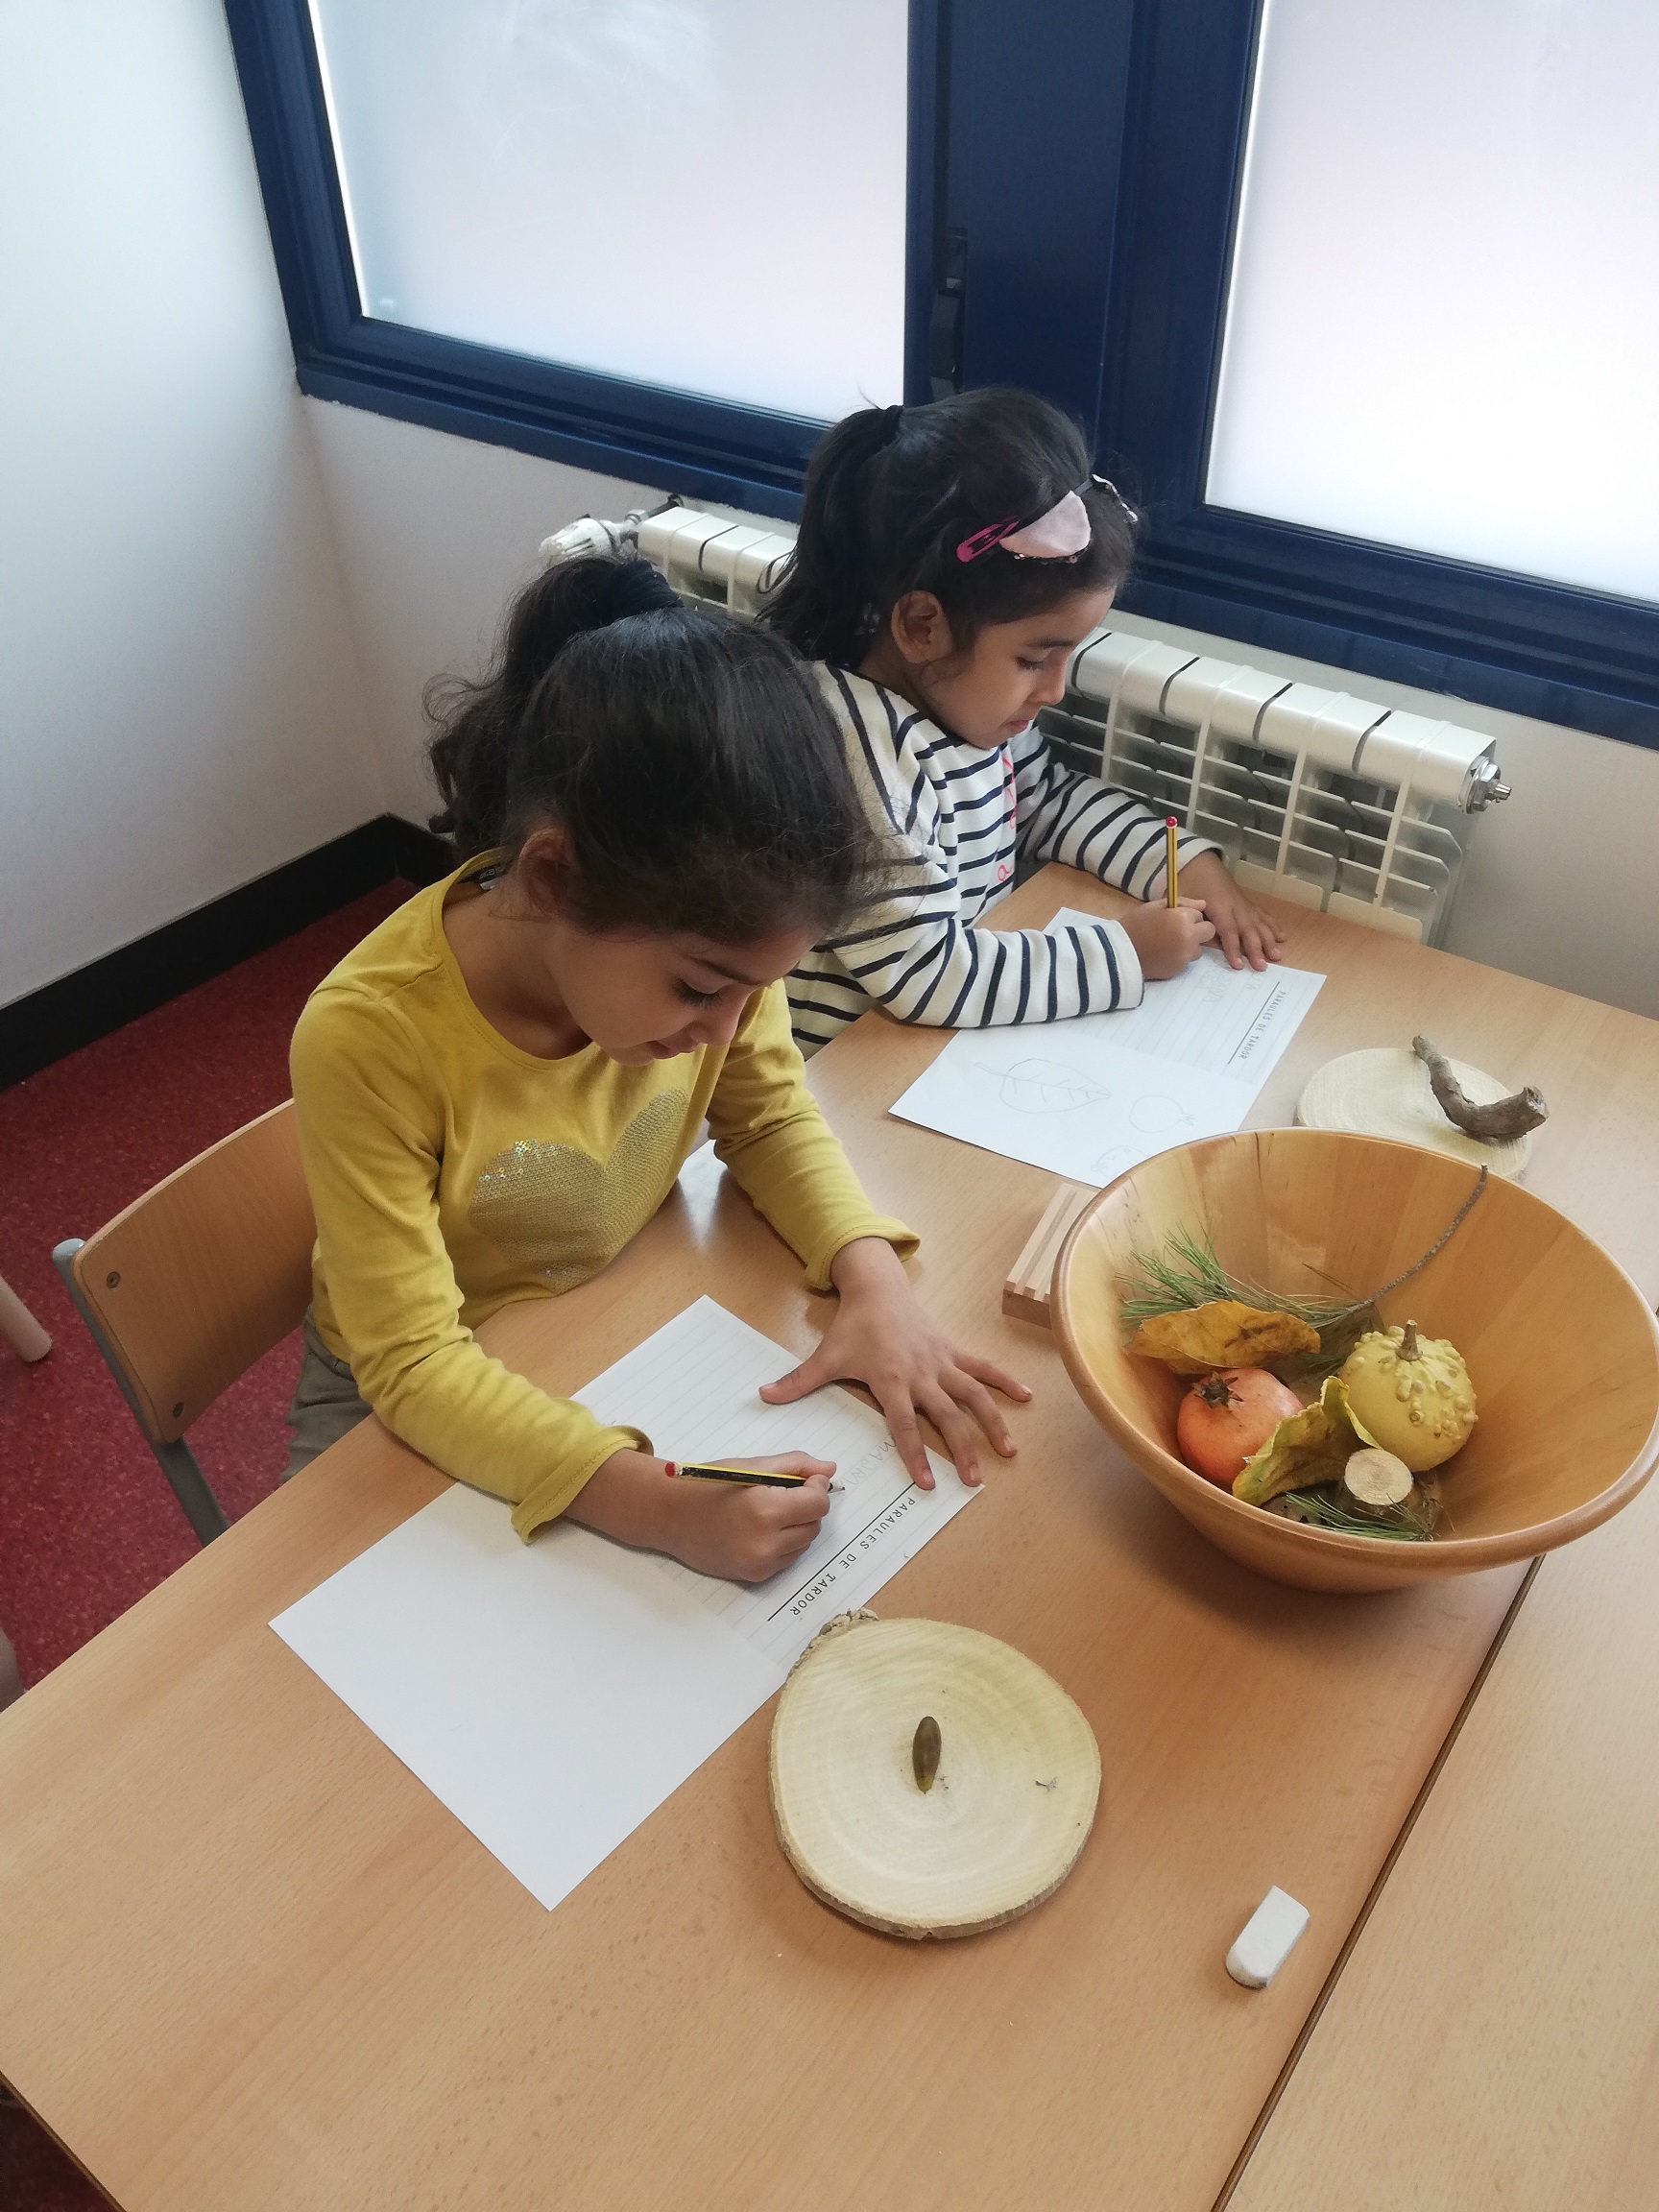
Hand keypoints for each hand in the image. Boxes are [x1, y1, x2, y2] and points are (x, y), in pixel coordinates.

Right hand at [568, 1449, 834, 1582]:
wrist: (668, 1515)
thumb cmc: (707, 1485)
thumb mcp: (750, 1466)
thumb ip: (794, 1465)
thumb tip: (830, 1469)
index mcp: (766, 1509)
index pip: (818, 1503)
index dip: (816, 1486)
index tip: (805, 1478)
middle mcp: (766, 1542)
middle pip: (814, 1525)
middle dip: (807, 1506)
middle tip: (784, 1492)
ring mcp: (760, 1563)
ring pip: (804, 1544)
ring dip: (797, 1525)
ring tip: (770, 1510)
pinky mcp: (754, 1576)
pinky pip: (787, 1559)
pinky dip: (783, 1543)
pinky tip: (761, 1528)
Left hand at [759, 1237, 1029, 1488]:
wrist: (877, 1286)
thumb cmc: (853, 1325)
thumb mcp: (825, 1355)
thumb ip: (798, 1381)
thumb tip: (763, 1397)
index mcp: (892, 1379)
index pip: (904, 1424)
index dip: (915, 1454)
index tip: (928, 1483)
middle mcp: (922, 1372)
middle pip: (946, 1415)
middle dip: (961, 1448)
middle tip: (974, 1479)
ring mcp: (941, 1361)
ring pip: (972, 1394)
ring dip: (992, 1421)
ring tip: (1008, 1449)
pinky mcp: (952, 1350)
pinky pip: (982, 1367)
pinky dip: (1004, 1381)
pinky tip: (1026, 1396)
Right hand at [1119, 897, 1215, 979]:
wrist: (1118, 953)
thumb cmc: (1134, 925)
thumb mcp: (1155, 906)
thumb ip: (1182, 903)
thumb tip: (1203, 905)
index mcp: (1183, 919)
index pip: (1200, 914)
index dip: (1188, 915)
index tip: (1174, 918)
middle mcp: (1189, 938)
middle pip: (1208, 932)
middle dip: (1197, 930)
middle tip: (1178, 931)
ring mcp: (1185, 956)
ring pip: (1198, 949)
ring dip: (1189, 946)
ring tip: (1168, 944)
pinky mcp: (1178, 970)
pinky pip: (1186, 961)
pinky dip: (1178, 958)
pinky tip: (1162, 954)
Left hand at [1175, 851, 1283, 970]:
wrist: (1199, 860)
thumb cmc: (1188, 880)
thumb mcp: (1181, 898)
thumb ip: (1189, 918)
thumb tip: (1198, 939)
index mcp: (1217, 904)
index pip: (1227, 930)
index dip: (1233, 948)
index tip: (1238, 965)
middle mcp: (1234, 904)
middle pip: (1247, 928)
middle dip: (1256, 948)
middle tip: (1262, 967)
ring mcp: (1242, 902)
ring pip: (1258, 922)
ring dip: (1268, 939)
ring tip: (1277, 955)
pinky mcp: (1246, 901)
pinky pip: (1261, 914)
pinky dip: (1272, 925)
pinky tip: (1281, 936)